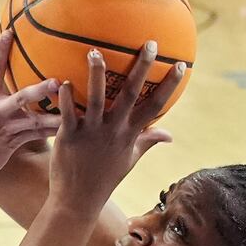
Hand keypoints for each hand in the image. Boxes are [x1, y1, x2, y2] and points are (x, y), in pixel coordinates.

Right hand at [0, 30, 62, 187]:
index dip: (0, 50)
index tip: (10, 31)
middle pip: (21, 98)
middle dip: (39, 89)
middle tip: (56, 80)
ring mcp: (7, 130)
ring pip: (35, 120)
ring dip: (54, 113)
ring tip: (74, 107)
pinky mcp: (13, 144)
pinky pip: (36, 136)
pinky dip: (52, 130)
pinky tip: (70, 125)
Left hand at [48, 43, 182, 206]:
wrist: (77, 201)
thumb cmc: (104, 178)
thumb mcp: (130, 160)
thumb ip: (148, 141)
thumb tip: (170, 134)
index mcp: (130, 134)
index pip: (155, 106)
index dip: (169, 86)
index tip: (181, 65)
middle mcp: (114, 131)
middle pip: (131, 95)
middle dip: (142, 68)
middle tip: (150, 44)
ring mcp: (92, 133)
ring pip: (97, 99)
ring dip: (97, 75)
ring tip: (94, 51)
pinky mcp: (69, 137)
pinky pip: (68, 114)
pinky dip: (66, 98)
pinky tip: (64, 80)